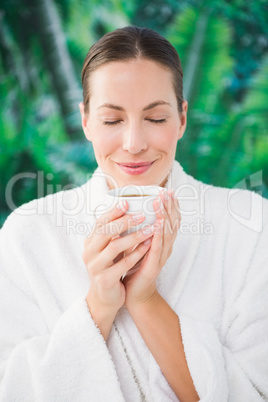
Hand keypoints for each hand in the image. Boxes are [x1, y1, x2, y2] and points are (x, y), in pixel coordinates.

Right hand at [83, 199, 153, 336]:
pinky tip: (148, 246)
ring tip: (150, 230)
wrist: (104, 298)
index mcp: (89, 243)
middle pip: (105, 232)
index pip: (99, 222)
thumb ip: (112, 233)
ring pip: (114, 247)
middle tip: (142, 215)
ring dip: (134, 237)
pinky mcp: (105, 280)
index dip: (113, 212)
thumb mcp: (107, 249)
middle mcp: (89, 253)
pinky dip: (137, 254)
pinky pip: (123, 264)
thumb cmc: (109, 268)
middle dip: (125, 221)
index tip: (127, 203)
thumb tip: (125, 209)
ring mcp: (95, 267)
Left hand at [124, 189, 180, 307]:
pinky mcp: (154, 265)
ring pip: (166, 233)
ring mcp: (161, 256)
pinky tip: (156, 225)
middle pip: (172, 223)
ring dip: (164, 217)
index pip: (170, 220)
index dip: (171, 205)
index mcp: (162, 242)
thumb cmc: (135, 267)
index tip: (169, 191)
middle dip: (170, 206)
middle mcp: (165, 247)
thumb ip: (138, 230)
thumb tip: (129, 211)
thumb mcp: (137, 245)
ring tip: (161, 203)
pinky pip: (157, 248)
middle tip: (168, 192)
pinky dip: (158, 236)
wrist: (135, 293)